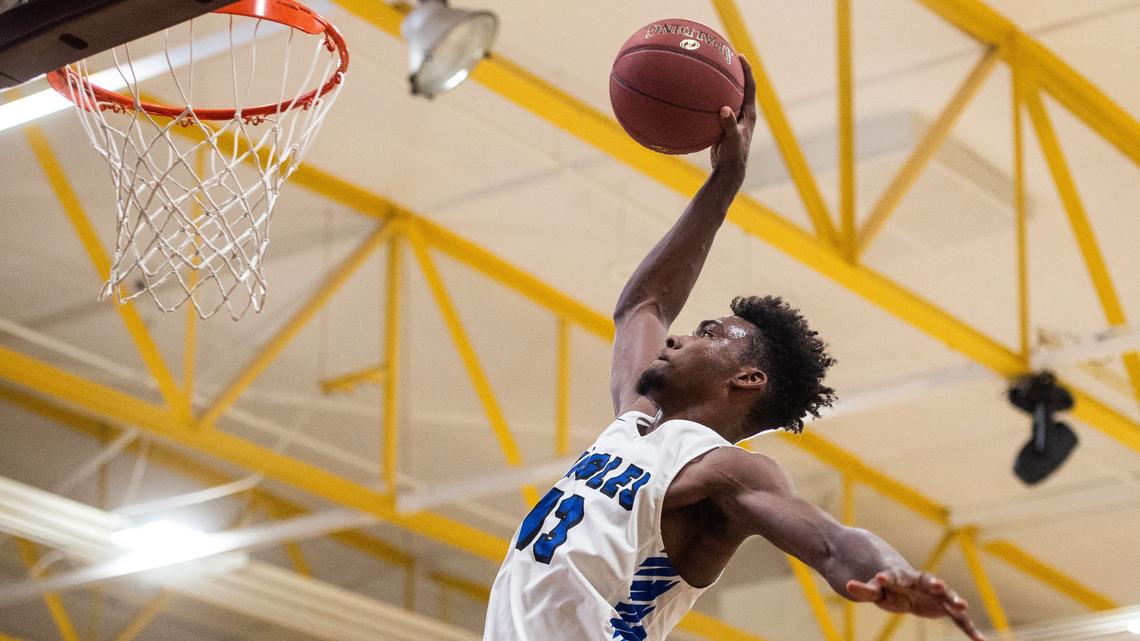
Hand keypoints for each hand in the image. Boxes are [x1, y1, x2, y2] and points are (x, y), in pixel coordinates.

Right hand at [710, 55, 756, 174]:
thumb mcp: (731, 140)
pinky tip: (693, 97)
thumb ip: (729, 125)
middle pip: (739, 86)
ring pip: (727, 97)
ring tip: (709, 71)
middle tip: (725, 56)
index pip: (750, 86)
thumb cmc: (733, 156)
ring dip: (720, 85)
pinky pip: (715, 108)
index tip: (739, 55)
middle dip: (733, 71)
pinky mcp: (722, 126)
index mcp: (749, 113)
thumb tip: (724, 109)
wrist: (728, 170)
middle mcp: (742, 113)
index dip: (746, 70)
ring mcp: (732, 119)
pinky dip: (707, 101)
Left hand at [847, 570, 984, 640]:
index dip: (889, 577)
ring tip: (962, 606)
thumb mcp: (872, 589)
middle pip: (925, 582)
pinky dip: (969, 629)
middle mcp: (917, 582)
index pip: (894, 575)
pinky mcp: (942, 606)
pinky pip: (958, 619)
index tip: (882, 578)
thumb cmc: (882, 582)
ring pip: (944, 596)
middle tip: (938, 586)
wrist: (891, 575)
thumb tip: (849, 586)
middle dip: (931, 584)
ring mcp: (932, 594)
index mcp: (898, 576)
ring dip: (952, 600)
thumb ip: (865, 590)